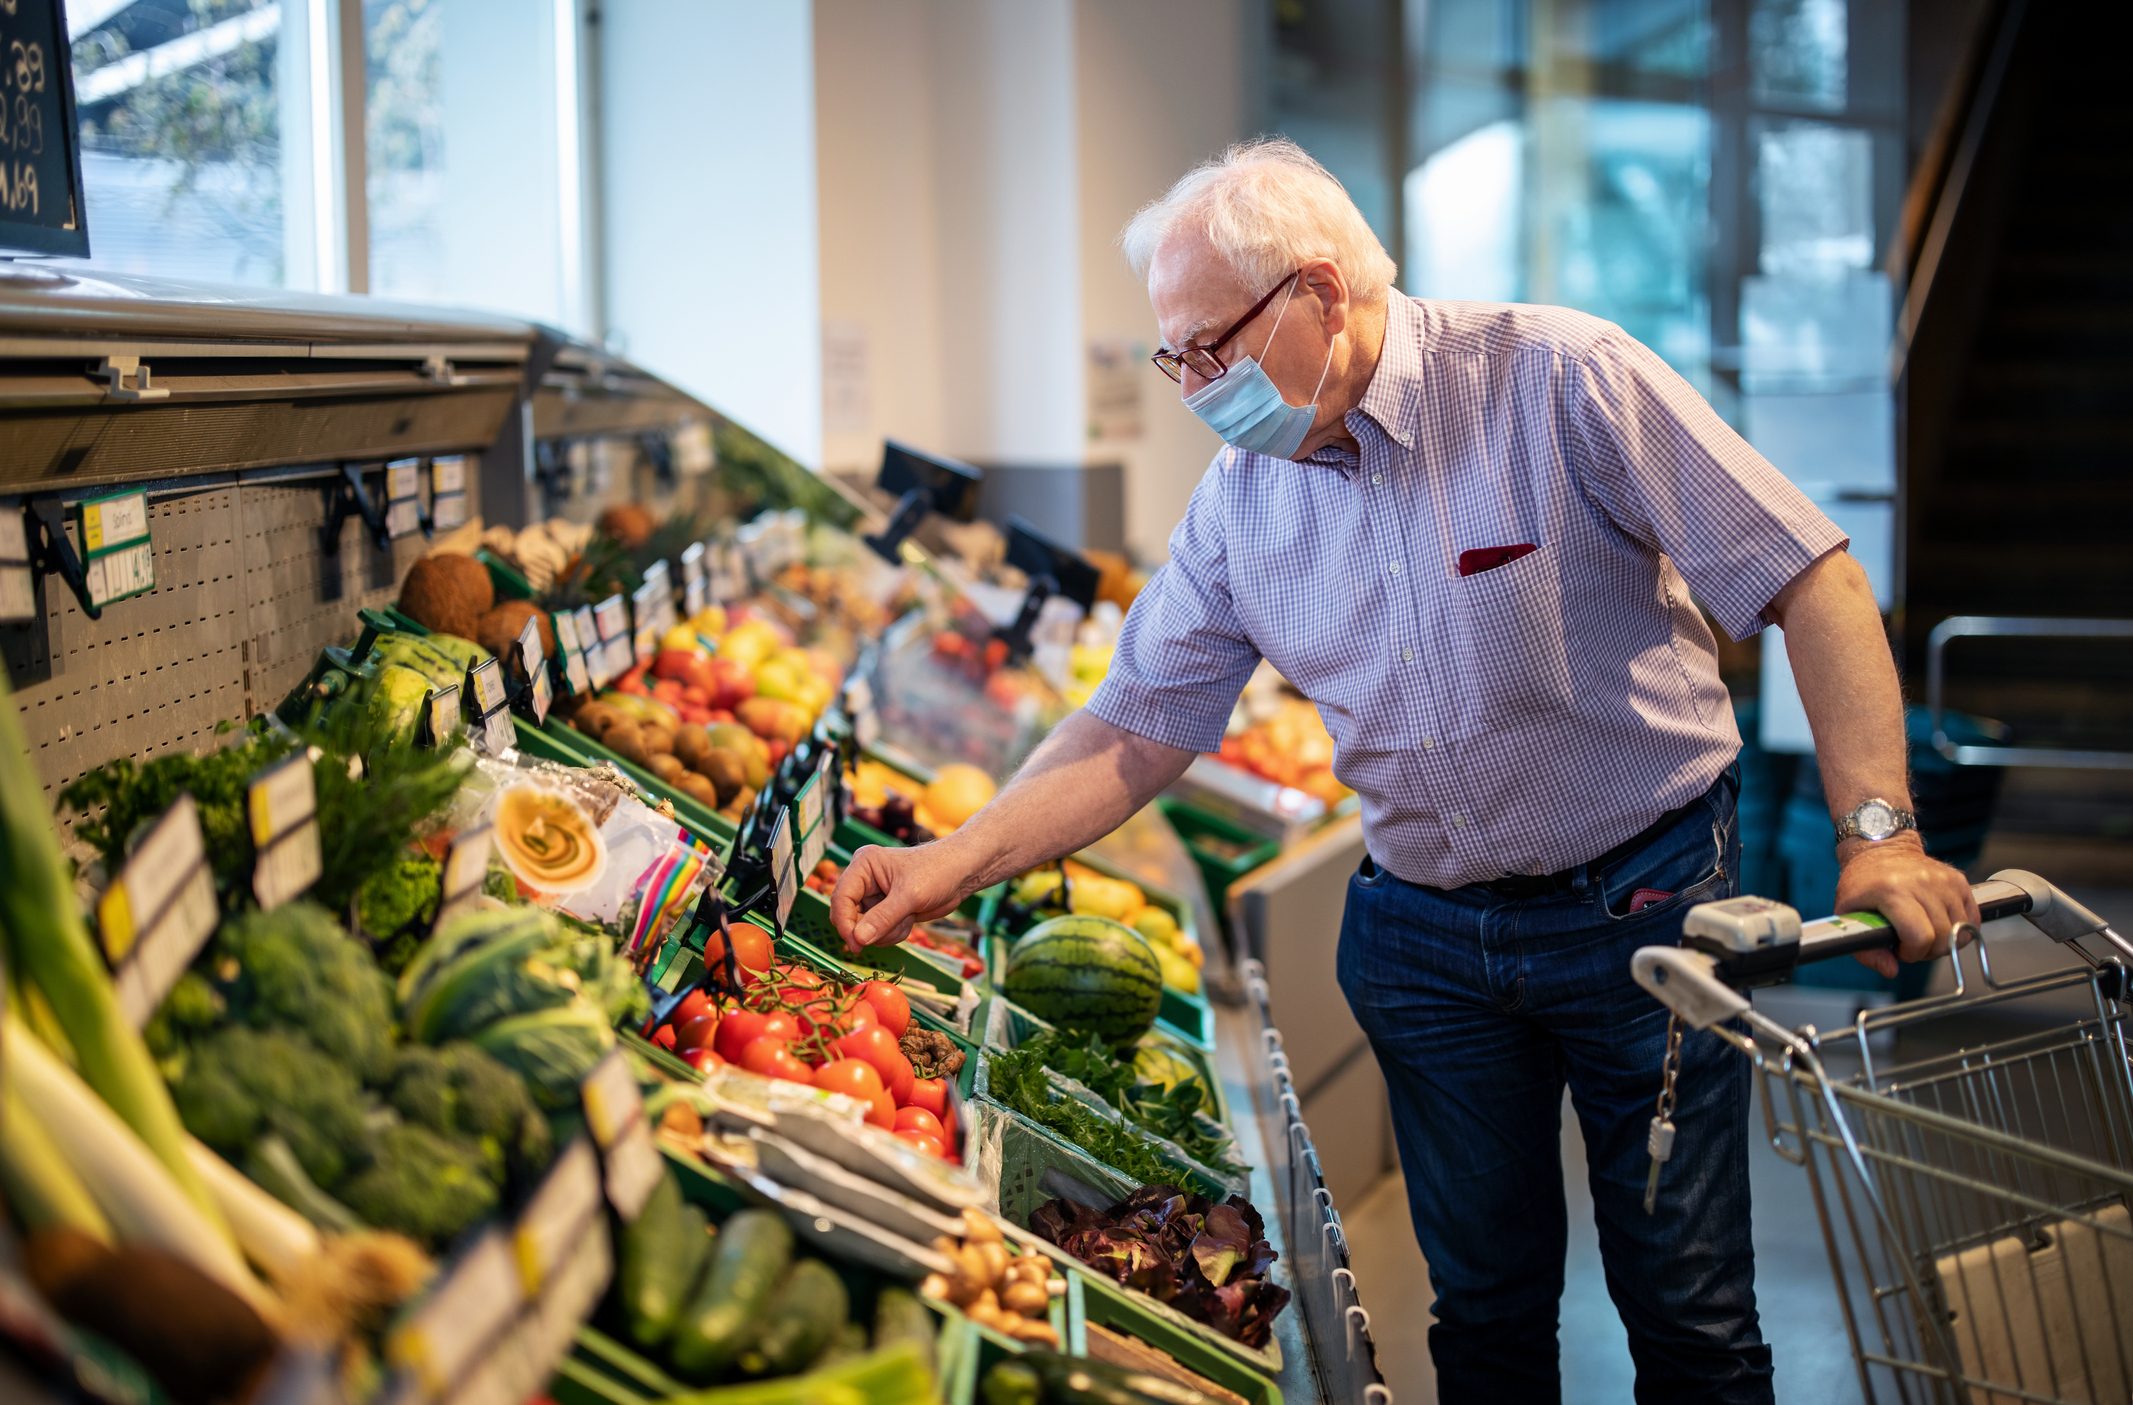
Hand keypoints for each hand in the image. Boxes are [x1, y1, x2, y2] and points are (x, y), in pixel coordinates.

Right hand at [829, 841, 977, 951]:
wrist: (961, 874)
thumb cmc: (937, 872)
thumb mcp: (910, 896)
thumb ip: (882, 918)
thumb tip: (857, 939)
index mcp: (863, 865)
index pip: (840, 898)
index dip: (845, 923)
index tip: (857, 944)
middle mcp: (864, 879)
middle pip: (848, 916)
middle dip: (871, 929)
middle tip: (893, 928)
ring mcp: (874, 896)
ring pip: (864, 929)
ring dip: (885, 932)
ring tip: (907, 918)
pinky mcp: (884, 909)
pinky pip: (878, 932)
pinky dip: (893, 932)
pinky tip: (909, 919)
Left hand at [1833, 834, 1981, 978]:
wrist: (1880, 849)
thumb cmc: (1863, 884)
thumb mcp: (1848, 914)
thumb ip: (1866, 950)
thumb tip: (1891, 970)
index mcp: (1892, 891)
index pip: (1920, 937)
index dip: (1912, 953)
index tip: (1900, 949)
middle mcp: (1922, 883)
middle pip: (1943, 937)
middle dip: (1928, 950)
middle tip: (1912, 944)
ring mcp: (1943, 880)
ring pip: (1960, 931)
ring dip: (1944, 941)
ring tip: (1924, 932)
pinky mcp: (1959, 880)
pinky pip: (1972, 919)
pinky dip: (1959, 930)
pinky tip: (1939, 925)